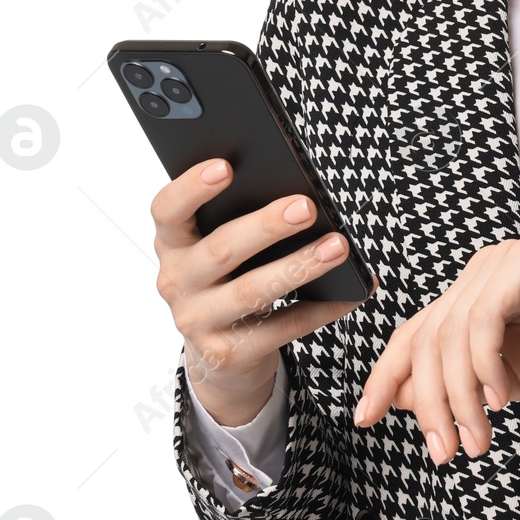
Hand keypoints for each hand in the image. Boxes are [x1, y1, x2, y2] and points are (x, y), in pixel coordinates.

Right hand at [151, 156, 360, 425]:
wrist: (221, 351)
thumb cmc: (230, 276)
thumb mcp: (221, 244)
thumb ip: (240, 217)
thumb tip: (298, 195)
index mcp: (173, 242)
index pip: (168, 209)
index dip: (192, 187)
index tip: (226, 166)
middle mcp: (177, 281)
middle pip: (221, 249)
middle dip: (266, 226)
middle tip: (307, 207)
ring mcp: (198, 321)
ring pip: (252, 291)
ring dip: (300, 266)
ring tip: (338, 247)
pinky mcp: (228, 353)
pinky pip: (282, 327)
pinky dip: (321, 309)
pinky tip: (350, 294)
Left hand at [353, 237, 519, 465]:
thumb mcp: (510, 384)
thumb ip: (459, 388)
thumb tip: (401, 401)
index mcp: (472, 298)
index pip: (413, 334)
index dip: (385, 376)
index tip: (364, 418)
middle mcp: (479, 273)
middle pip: (424, 339)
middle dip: (427, 404)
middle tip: (444, 452)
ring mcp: (501, 263)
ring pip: (450, 335)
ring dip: (459, 397)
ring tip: (480, 438)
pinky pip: (483, 319)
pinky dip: (485, 366)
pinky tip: (503, 399)